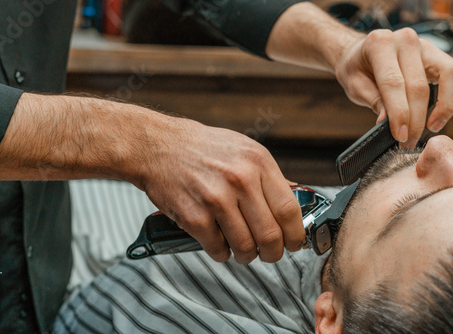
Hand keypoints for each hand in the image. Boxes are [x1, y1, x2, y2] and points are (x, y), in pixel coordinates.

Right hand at [130, 115, 303, 263]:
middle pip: (270, 234)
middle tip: (270, 254)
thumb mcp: (244, 149)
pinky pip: (218, 249)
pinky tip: (220, 246)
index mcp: (258, 162)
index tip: (295, 243)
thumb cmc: (202, 148)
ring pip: (245, 247)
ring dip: (247, 256)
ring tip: (243, 251)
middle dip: (274, 253)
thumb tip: (291, 205)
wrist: (157, 146)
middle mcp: (240, 180)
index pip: (289, 210)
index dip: (295, 234)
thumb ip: (267, 177)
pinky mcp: (194, 217)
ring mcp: (216, 199)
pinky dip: (222, 254)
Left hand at [334, 28, 452, 145]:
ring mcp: (428, 46)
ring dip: (446, 105)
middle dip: (416, 119)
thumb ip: (374, 101)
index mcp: (381, 44)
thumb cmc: (357, 69)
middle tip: (409, 141)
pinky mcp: (441, 56)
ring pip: (451, 73)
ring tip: (434, 127)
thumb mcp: (355, 85)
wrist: (360, 53)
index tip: (401, 136)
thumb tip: (389, 122)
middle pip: (419, 85)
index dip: (399, 113)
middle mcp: (407, 40)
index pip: (393, 83)